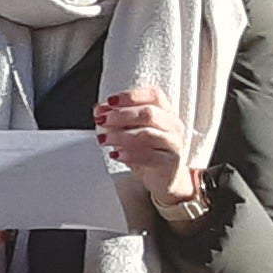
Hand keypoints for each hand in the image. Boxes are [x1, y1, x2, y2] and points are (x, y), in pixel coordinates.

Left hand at [96, 79, 204, 216]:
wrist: (162, 176)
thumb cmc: (146, 149)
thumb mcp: (130, 130)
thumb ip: (116, 118)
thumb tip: (99, 110)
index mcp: (165, 111)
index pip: (154, 95)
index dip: (131, 96)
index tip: (110, 101)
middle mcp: (173, 125)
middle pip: (148, 113)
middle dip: (120, 116)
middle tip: (101, 121)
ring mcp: (173, 143)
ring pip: (147, 134)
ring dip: (120, 136)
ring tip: (104, 140)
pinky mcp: (169, 162)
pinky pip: (149, 156)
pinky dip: (129, 154)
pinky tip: (116, 154)